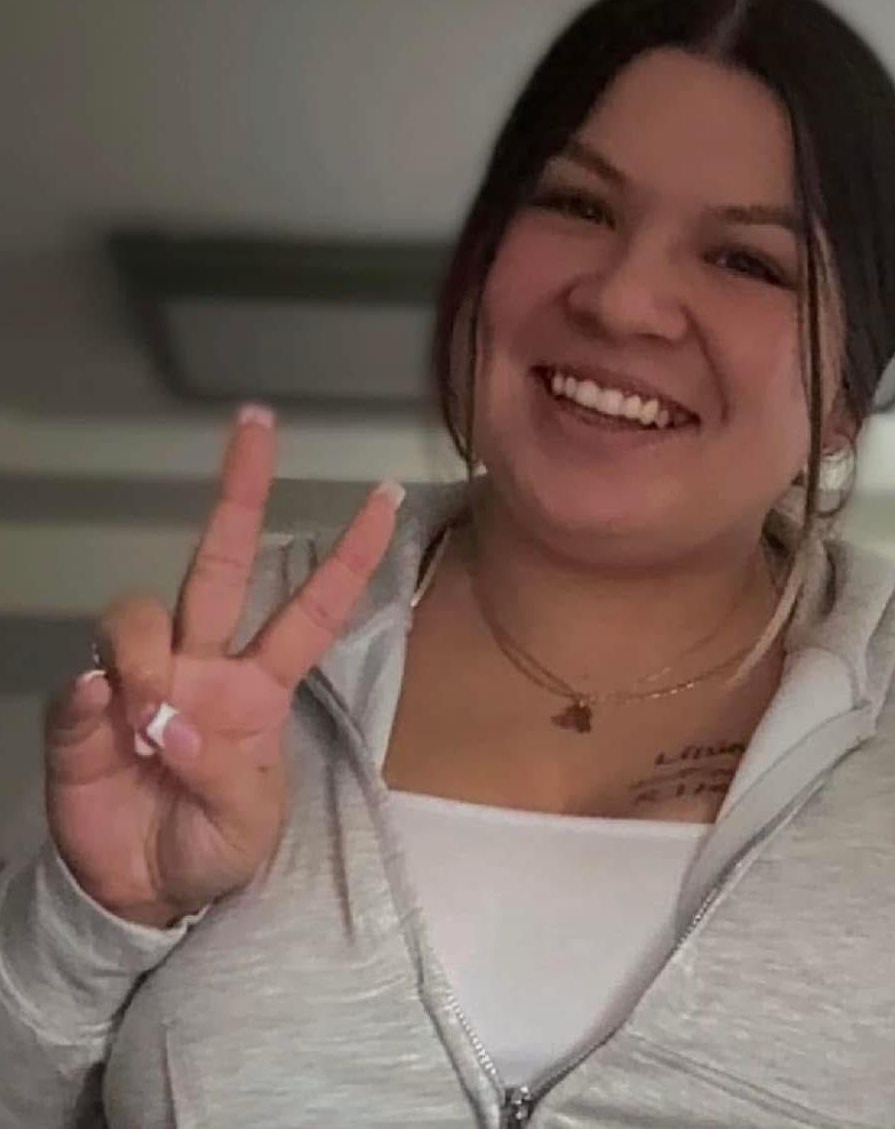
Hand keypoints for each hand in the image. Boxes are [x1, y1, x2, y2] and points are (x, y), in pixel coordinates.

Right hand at [42, 406, 403, 926]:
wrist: (144, 897)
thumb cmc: (214, 847)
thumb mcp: (247, 823)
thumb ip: (221, 770)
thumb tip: (162, 712)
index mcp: (262, 688)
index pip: (312, 609)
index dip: (348, 557)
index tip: (383, 495)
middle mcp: (205, 666)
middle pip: (220, 566)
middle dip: (240, 494)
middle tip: (257, 425)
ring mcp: (142, 682)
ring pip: (139, 614)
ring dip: (143, 656)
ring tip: (147, 721)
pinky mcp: (83, 715)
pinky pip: (83, 682)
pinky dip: (95, 698)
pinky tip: (109, 724)